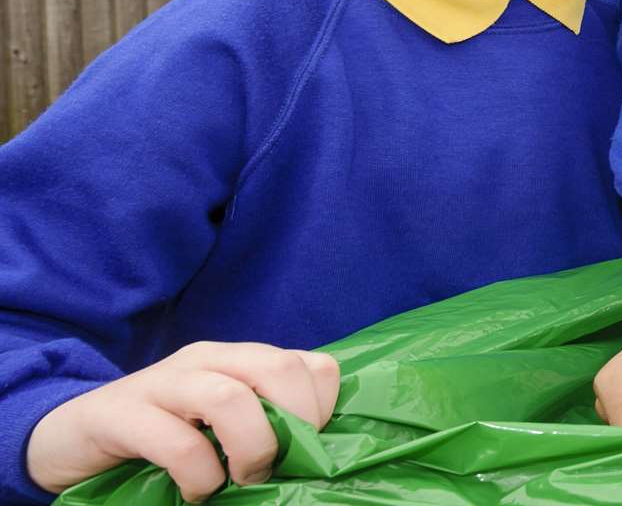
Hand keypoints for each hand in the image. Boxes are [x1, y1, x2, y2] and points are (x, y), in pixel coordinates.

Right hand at [25, 342, 339, 501]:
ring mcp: (162, 383)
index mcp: (239, 359)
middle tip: (279, 467)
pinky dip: (199, 475)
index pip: (312, 364)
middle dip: (294, 424)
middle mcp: (206, 360)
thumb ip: (263, 423)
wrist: (68, 437)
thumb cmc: (159, 436)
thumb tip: (316, 457)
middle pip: (278, 369)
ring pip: (230, 397)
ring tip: (242, 480)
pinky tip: (197, 492)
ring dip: (250, 447)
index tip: (310, 449)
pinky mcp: (121, 414)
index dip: (323, 409)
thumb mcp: (220, 425)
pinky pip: (176, 442)